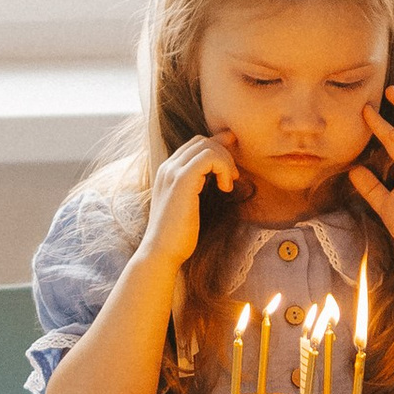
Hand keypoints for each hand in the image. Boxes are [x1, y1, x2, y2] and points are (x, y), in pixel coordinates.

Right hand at [141, 130, 240, 275]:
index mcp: (168, 171)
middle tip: (231, 179)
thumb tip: (219, 172)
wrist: (161, 252)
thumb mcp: (190, 203)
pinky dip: (223, 168)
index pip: (195, 145)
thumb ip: (199, 184)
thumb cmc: (178, 234)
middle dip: (223, 155)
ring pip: (207, 146)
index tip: (229, 173)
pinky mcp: (182, 180)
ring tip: (227, 185)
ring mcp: (173, 172)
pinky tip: (224, 188)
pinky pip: (209, 158)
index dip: (217, 152)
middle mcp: (168, 167)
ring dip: (225, 162)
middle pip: (202, 141)